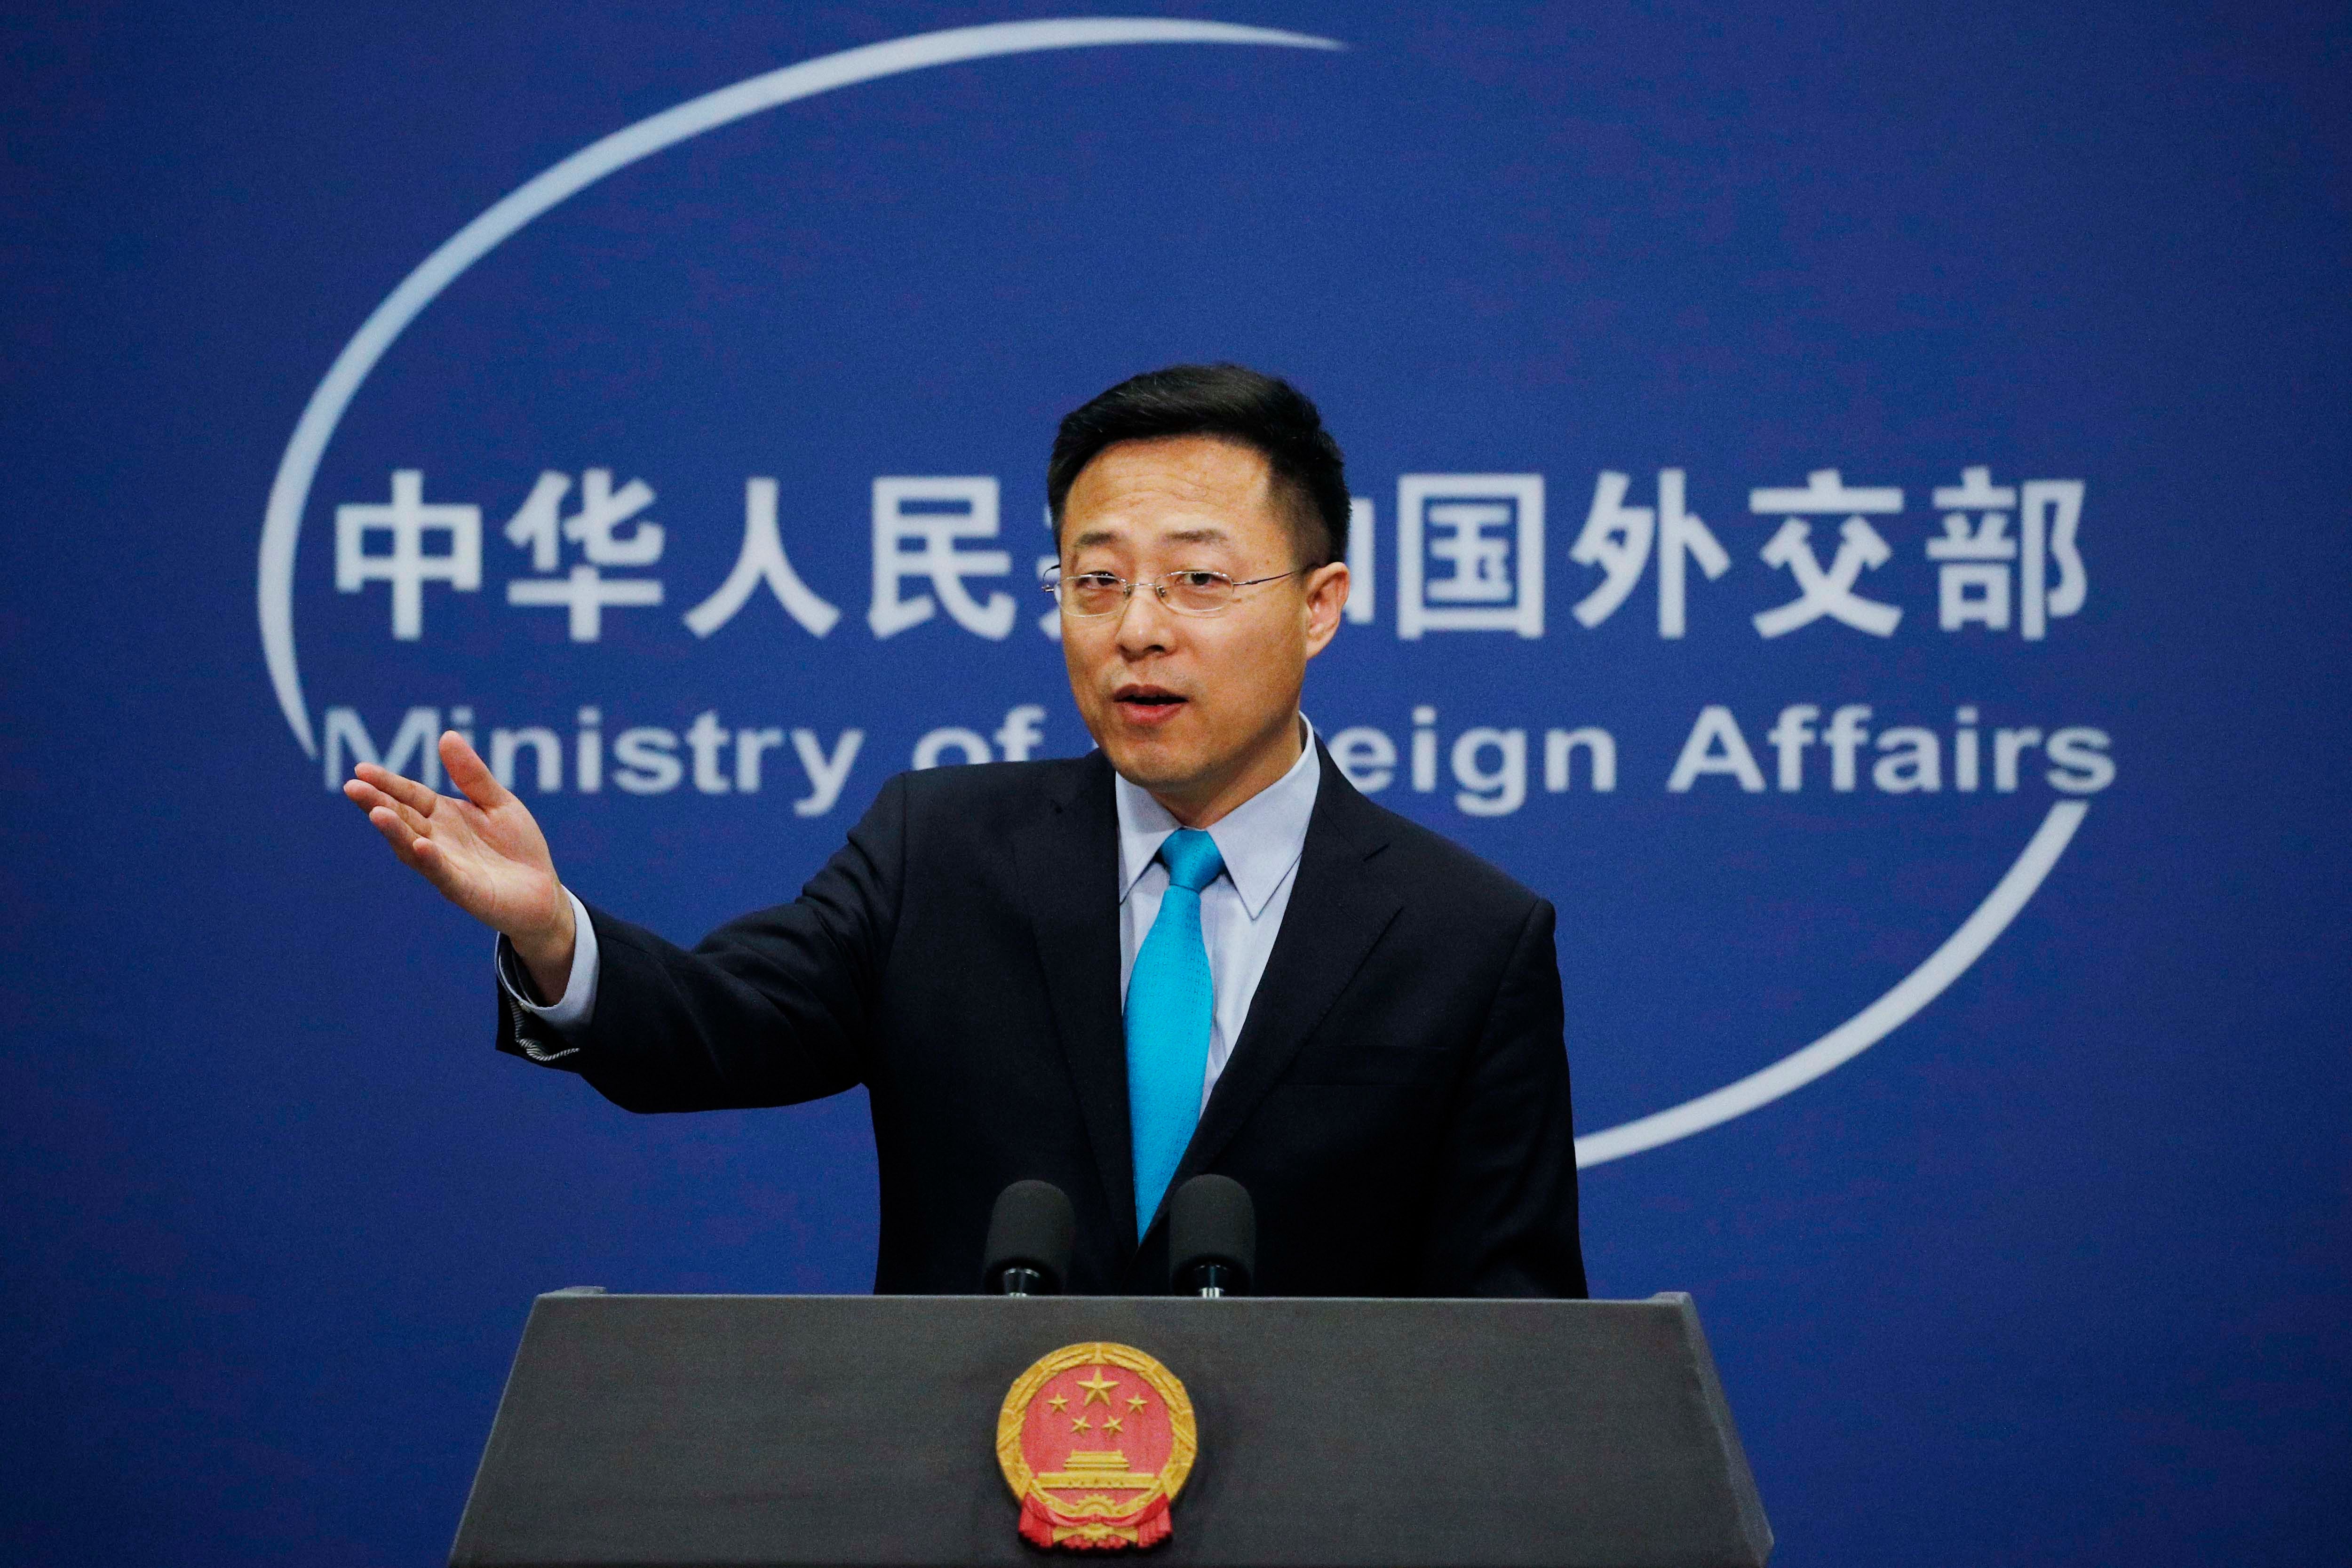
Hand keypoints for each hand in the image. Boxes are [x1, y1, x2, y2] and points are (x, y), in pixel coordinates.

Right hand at [342, 732, 576, 999]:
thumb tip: (446, 735)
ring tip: (377, 813)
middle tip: (353, 787)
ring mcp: (448, 867)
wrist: (545, 892)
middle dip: (378, 803)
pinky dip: (431, 860)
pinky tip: (420, 845)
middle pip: (403, 819)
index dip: (387, 783)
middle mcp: (438, 841)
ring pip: (414, 848)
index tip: (361, 769)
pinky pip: (445, 875)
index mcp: (443, 817)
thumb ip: (472, 775)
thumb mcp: (499, 803)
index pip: (410, 796)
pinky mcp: (466, 891)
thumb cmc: (518, 847)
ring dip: (396, 832)